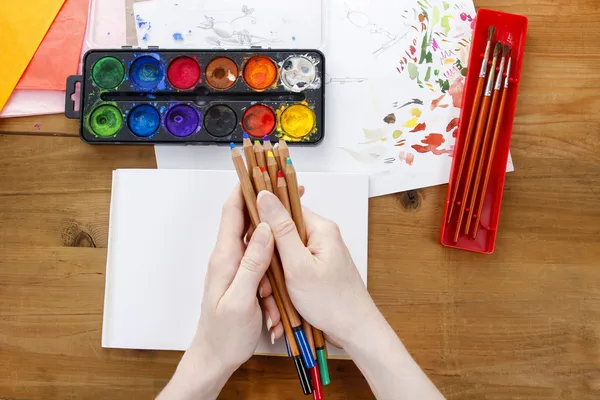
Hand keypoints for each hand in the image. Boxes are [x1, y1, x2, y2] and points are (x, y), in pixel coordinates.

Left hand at [158, 186, 282, 399]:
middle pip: (247, 220)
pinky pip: (262, 258)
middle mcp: (229, 256)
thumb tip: (263, 228)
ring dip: (275, 231)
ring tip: (296, 216)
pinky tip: (288, 253)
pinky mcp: (244, 277)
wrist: (216, 357)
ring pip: (257, 239)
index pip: (232, 212)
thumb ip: (252, 264)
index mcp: (224, 257)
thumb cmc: (225, 333)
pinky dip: (275, 254)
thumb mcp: (241, 299)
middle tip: (293, 192)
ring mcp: (236, 266)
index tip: (262, 171)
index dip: (245, 189)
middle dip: (268, 204)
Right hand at [256, 191, 444, 399]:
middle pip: (281, 235)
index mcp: (320, 228)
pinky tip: (280, 305)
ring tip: (273, 300)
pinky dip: (283, 286)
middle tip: (266, 283)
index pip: (283, 209)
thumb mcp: (298, 265)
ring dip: (274, 278)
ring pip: (283, 256)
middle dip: (268, 260)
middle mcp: (321, 238)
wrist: (355, 331)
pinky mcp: (316, 270)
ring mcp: (319, 254)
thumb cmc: (332, 302)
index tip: (251, 243)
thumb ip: (281, 229)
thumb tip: (265, 196)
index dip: (262, 224)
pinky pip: (291, 270)